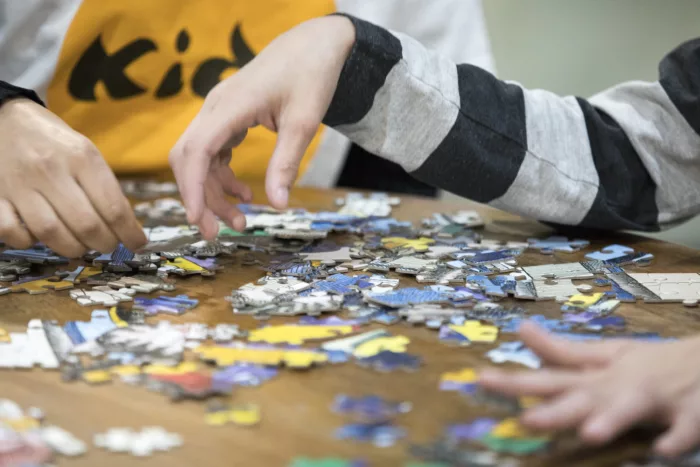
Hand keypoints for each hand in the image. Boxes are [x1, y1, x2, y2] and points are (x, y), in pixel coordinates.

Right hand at [0, 99, 145, 256]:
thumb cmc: (54, 142)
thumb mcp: (86, 153)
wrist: (5, 119)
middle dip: (104, 243)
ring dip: (73, 248)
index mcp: (81, 157)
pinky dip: (28, 242)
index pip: (113, 207)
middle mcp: (50, 170)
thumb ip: (104, 187)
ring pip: (51, 233)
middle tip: (107, 245)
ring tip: (81, 245)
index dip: (129, 233)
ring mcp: (19, 184)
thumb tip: (125, 227)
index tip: (137, 244)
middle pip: (86, 225)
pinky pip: (12, 232)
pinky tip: (40, 237)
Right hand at [169, 16, 355, 238]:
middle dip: (198, 198)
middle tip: (214, 234)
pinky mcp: (228, 117)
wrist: (315, 44)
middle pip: (189, 158)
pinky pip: (214, 153)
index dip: (193, 188)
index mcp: (230, 105)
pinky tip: (243, 194)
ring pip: (200, 160)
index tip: (198, 220)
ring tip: (239, 222)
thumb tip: (277, 206)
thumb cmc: (311, 74)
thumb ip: (286, 163)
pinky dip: (223, 177)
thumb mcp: (304, 122)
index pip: (197, 151)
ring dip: (214, 192)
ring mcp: (219, 112)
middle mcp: (216, 108)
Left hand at [479, 322, 699, 457]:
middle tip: (527, 418)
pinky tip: (663, 450)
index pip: (549, 378)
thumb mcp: (605, 355)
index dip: (514, 382)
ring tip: (591, 434)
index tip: (480, 380)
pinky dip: (675, 439)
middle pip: (583, 398)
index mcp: (596, 376)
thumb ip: (562, 351)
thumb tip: (520, 330)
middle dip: (556, 410)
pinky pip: (682, 430)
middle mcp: (618, 386)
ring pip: (631, 409)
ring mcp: (655, 399)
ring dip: (612, 419)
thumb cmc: (647, 363)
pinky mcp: (690, 415)